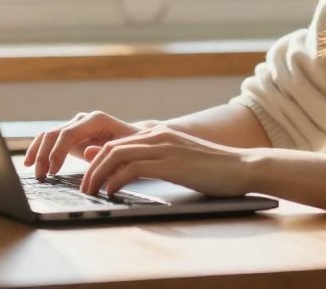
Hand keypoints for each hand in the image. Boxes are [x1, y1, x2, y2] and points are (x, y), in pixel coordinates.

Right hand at [23, 111, 145, 179]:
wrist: (137, 142)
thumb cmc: (134, 149)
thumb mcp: (127, 153)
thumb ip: (108, 153)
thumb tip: (86, 151)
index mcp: (96, 120)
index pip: (69, 132)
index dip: (58, 152)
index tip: (53, 172)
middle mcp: (83, 119)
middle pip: (55, 133)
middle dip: (44, 155)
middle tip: (41, 177)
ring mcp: (75, 126)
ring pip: (49, 135)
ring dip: (38, 154)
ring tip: (36, 174)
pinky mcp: (71, 135)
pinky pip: (49, 140)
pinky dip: (38, 150)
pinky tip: (29, 164)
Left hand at [80, 125, 258, 197]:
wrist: (242, 167)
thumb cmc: (214, 170)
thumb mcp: (180, 161)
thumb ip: (156, 161)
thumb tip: (129, 171)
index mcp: (160, 133)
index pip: (118, 142)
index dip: (98, 160)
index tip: (89, 177)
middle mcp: (158, 135)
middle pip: (111, 147)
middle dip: (92, 168)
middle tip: (84, 188)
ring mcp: (164, 147)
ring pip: (116, 155)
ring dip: (98, 175)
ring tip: (91, 192)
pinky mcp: (170, 163)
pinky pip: (132, 168)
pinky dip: (116, 180)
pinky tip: (111, 192)